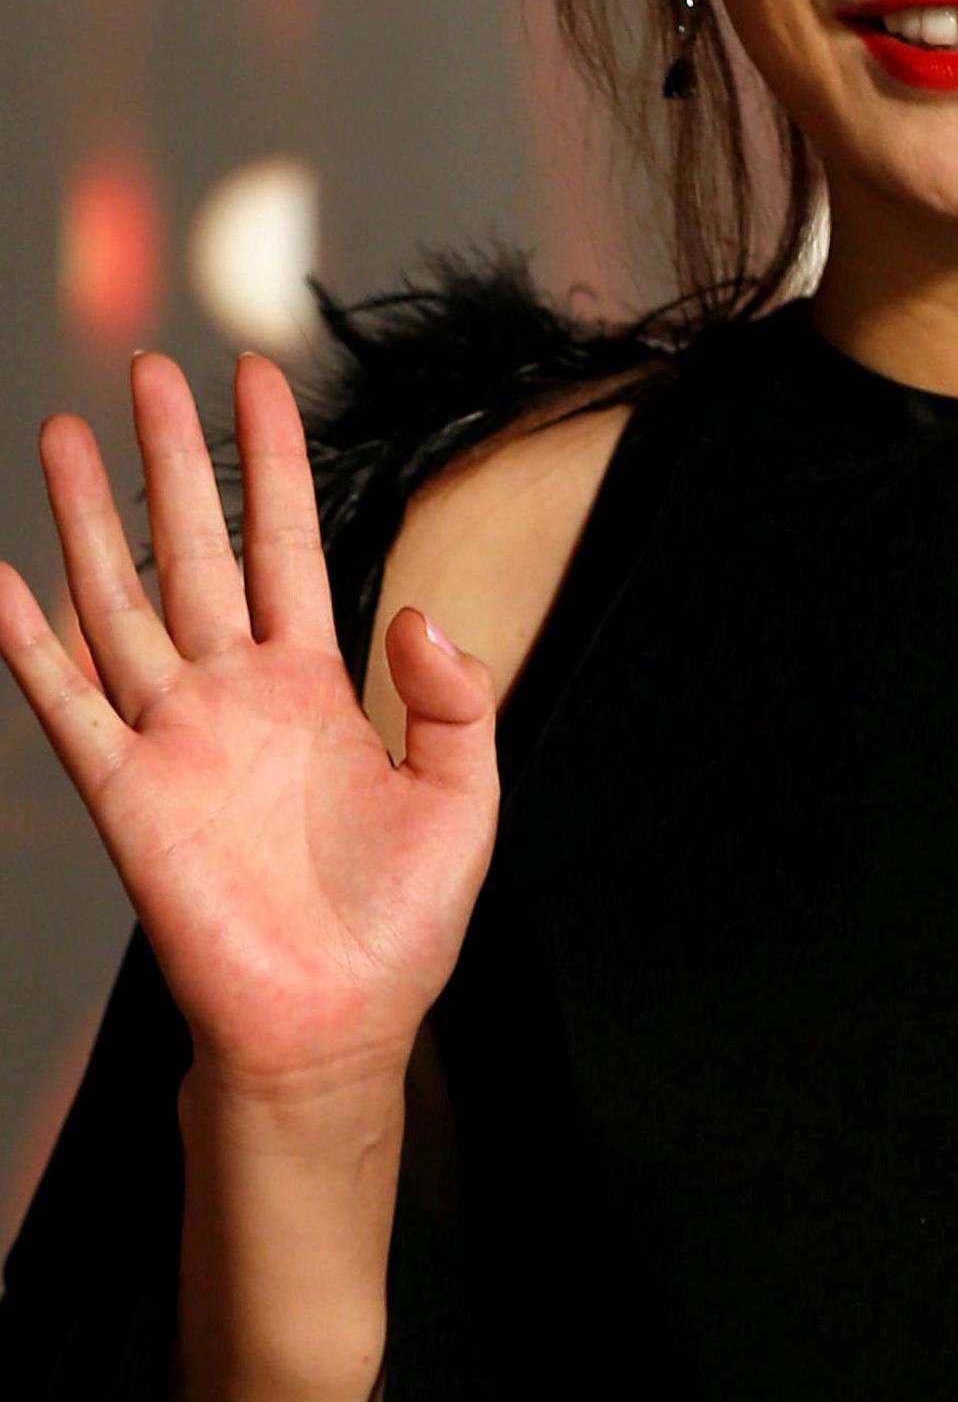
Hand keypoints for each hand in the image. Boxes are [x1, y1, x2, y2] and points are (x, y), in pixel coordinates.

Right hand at [0, 347, 498, 1089]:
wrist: (334, 1031)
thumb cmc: (401, 932)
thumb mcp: (467, 799)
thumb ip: (455, 699)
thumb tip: (418, 612)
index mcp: (316, 688)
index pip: (286, 544)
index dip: (272, 461)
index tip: (258, 376)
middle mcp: (235, 698)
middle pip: (192, 549)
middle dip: (169, 458)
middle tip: (146, 370)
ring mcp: (174, 740)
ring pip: (118, 602)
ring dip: (86, 521)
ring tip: (62, 431)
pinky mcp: (127, 797)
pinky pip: (66, 706)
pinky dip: (28, 645)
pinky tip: (0, 579)